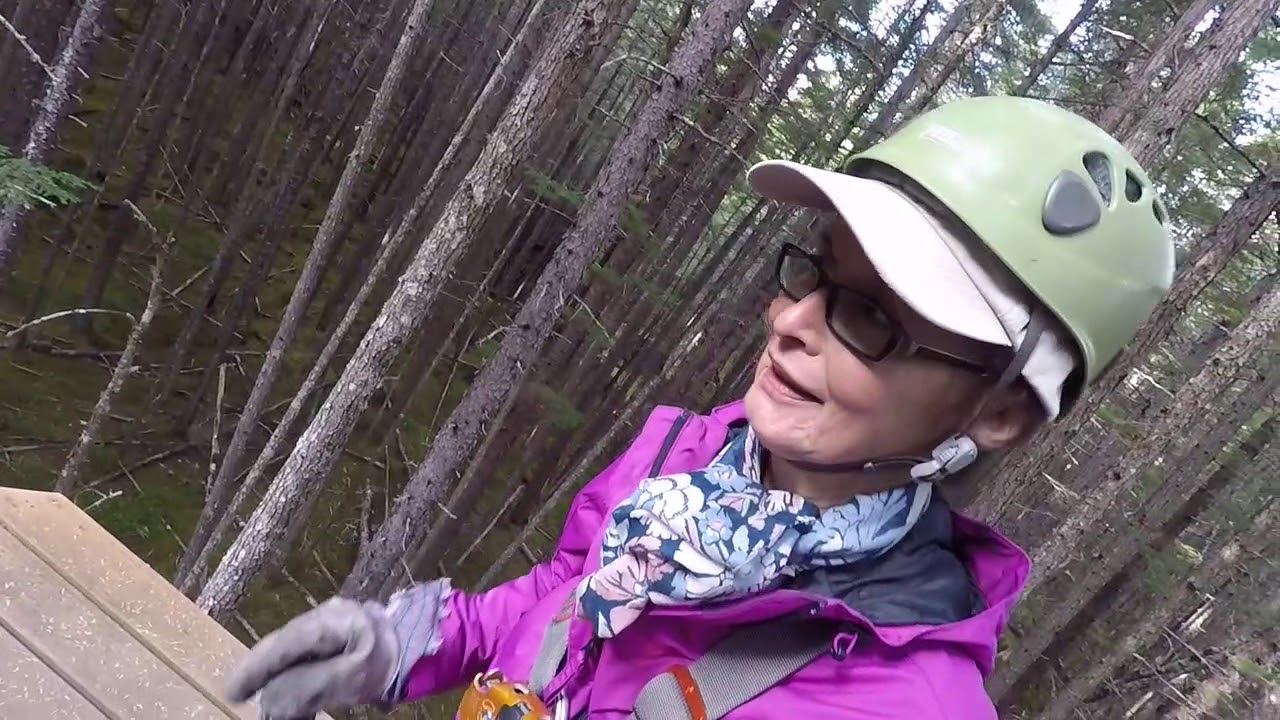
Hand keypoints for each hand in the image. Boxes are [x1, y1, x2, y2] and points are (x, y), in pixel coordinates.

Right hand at [224, 597, 399, 718]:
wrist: (425, 650)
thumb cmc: (390, 662)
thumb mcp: (352, 678)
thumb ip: (311, 685)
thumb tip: (272, 698)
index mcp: (331, 620)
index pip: (285, 643)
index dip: (257, 667)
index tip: (234, 691)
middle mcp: (326, 615)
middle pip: (284, 644)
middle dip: (261, 671)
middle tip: (239, 694)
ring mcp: (332, 622)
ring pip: (292, 649)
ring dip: (275, 674)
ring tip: (258, 696)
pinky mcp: (338, 634)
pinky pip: (306, 653)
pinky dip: (293, 672)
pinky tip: (286, 690)